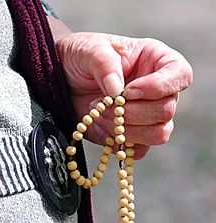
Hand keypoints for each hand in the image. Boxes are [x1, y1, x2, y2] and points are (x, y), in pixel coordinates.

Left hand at [55, 29, 192, 158]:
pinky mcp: (134, 137)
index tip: (129, 90)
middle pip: (167, 110)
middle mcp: (158, 91)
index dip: (160, 86)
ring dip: (126, 130)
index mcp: (156, 61)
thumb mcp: (88, 49)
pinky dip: (120, 146)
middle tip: (104, 105)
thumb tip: (117, 89)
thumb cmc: (80, 58)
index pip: (181, 75)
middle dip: (133, 112)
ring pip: (159, 134)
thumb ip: (104, 63)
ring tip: (99, 117)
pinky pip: (140, 151)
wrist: (64, 83)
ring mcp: (148, 116)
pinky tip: (102, 130)